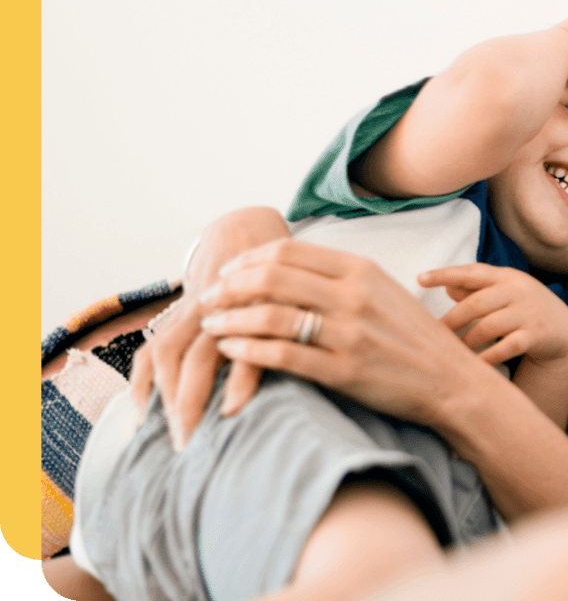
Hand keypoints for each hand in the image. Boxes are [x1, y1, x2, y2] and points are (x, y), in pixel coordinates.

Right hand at [129, 208, 285, 447]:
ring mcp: (197, 310)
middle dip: (192, 399)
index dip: (237, 377)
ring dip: (169, 396)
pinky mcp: (180, 317)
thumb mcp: (300, 290)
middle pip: (200, 353)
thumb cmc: (284, 269)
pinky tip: (142, 416)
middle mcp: (224, 303)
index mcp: (261, 294)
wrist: (247, 226)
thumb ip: (307, 322)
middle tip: (192, 442)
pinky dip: (145, 381)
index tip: (231, 415)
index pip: (242, 339)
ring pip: (170, 351)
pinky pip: (154, 349)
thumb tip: (323, 360)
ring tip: (176, 437)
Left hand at [198, 238, 497, 426]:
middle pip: (271, 278)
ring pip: (271, 315)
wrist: (450, 379)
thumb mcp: (382, 290)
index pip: (288, 252)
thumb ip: (340, 276)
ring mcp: (348, 333)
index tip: (226, 270)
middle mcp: (352, 295)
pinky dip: (248, 352)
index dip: (248, 259)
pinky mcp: (344, 371)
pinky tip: (231, 352)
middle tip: (209, 298)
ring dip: (231, 320)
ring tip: (212, 327)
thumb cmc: (412, 335)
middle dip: (229, 286)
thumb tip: (289, 266)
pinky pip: (283, 356)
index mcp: (360, 269)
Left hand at [419, 264, 567, 367]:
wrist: (563, 328)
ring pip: (488, 327)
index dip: (446, 274)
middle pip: (476, 303)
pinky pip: (506, 348)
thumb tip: (447, 286)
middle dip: (452, 319)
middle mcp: (517, 290)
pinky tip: (474, 365)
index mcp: (506, 276)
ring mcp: (528, 313)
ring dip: (466, 341)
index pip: (472, 272)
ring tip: (452, 352)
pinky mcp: (536, 336)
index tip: (420, 278)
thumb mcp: (504, 292)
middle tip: (433, 334)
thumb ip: (477, 289)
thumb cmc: (523, 307)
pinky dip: (487, 357)